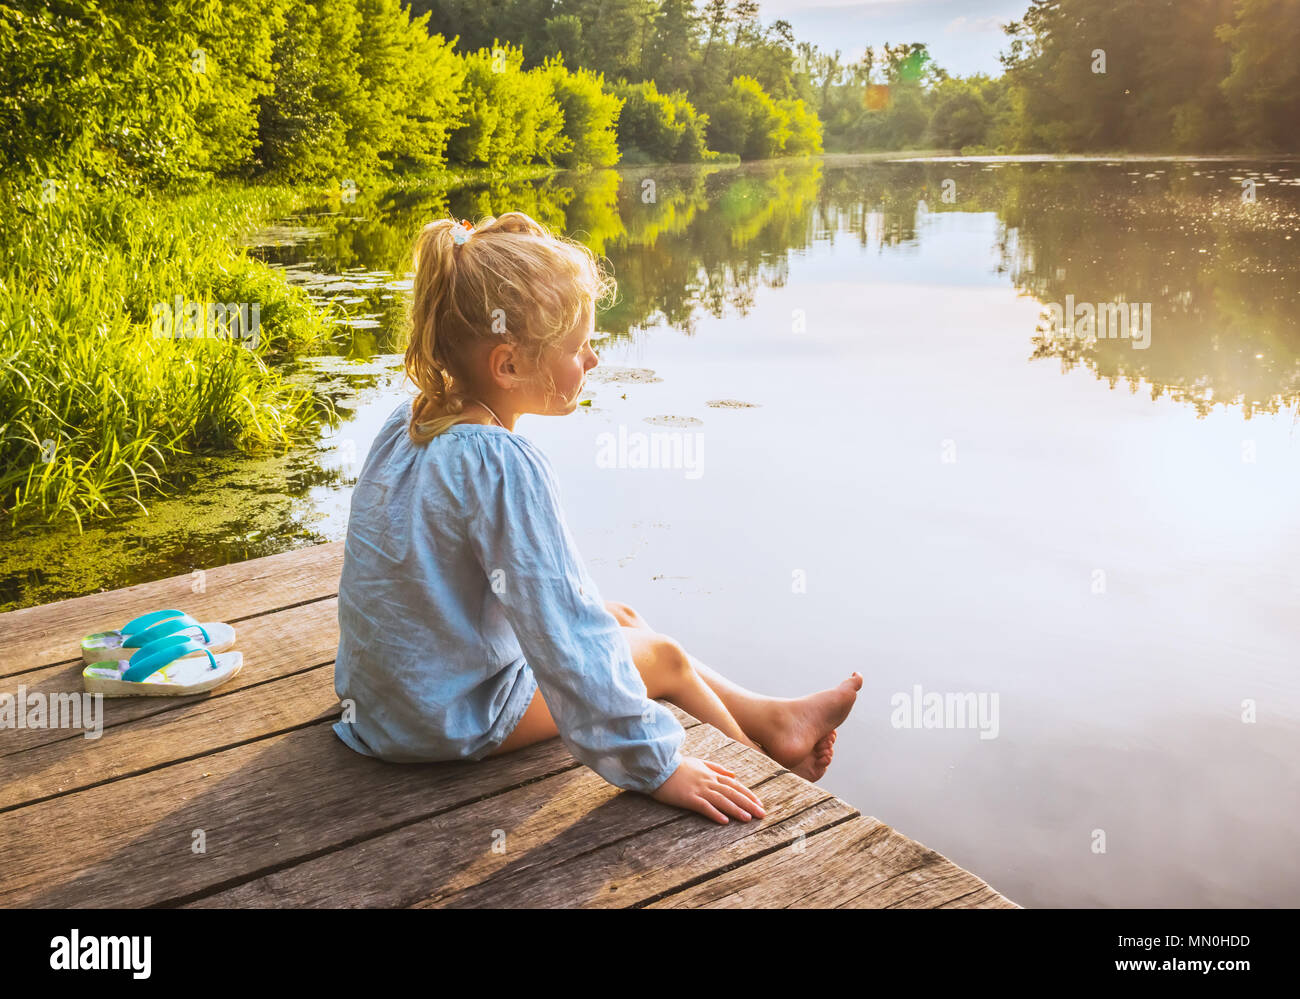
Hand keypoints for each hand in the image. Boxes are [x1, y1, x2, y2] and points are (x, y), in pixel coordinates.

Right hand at [650, 756, 765, 823]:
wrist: (658, 764)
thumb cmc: (678, 765)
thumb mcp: (699, 763)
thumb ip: (717, 768)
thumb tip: (733, 775)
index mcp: (711, 774)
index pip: (734, 785)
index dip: (748, 794)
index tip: (759, 803)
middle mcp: (708, 781)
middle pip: (732, 793)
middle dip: (748, 804)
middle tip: (761, 814)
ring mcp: (698, 789)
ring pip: (721, 800)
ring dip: (736, 810)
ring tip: (748, 819)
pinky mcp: (688, 797)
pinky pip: (703, 806)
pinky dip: (714, 813)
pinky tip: (724, 821)